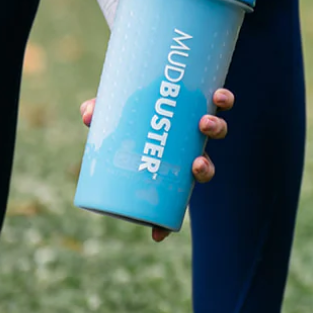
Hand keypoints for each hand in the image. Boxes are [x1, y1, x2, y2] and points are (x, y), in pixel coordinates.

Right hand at [80, 88, 234, 242]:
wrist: (165, 77)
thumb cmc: (136, 103)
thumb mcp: (115, 112)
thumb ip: (102, 115)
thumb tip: (88, 114)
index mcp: (169, 161)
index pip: (170, 198)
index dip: (166, 220)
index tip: (158, 234)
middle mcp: (189, 146)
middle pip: (203, 166)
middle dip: (203, 170)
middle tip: (195, 164)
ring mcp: (203, 123)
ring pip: (217, 134)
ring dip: (215, 131)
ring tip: (203, 123)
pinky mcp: (209, 99)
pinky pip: (224, 102)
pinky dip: (224, 100)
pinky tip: (217, 96)